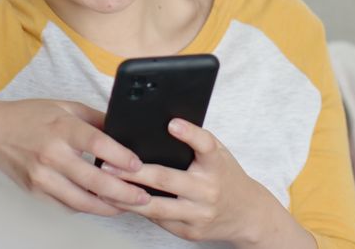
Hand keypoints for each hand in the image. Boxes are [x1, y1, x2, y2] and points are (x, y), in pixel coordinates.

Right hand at [0, 98, 151, 215]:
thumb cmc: (30, 116)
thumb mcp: (66, 107)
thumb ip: (96, 119)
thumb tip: (124, 130)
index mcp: (61, 128)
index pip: (97, 143)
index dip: (121, 157)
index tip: (139, 166)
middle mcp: (51, 154)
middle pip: (94, 180)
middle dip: (123, 192)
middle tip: (143, 197)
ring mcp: (42, 176)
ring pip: (81, 200)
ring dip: (107, 207)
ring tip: (126, 206)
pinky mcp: (35, 191)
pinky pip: (66, 205)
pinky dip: (86, 207)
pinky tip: (100, 205)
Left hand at [100, 118, 288, 245]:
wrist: (248, 215)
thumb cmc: (226, 178)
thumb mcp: (219, 155)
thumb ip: (196, 143)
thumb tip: (162, 126)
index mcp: (216, 165)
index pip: (205, 145)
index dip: (189, 133)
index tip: (172, 123)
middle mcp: (208, 190)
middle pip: (167, 179)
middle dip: (134, 172)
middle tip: (109, 164)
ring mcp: (198, 214)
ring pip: (157, 207)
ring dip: (128, 197)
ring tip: (105, 187)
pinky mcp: (189, 231)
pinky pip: (159, 220)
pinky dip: (138, 210)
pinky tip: (120, 202)